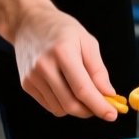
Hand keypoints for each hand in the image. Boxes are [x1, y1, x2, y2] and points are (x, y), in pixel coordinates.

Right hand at [10, 0, 117, 118]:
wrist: (29, 23)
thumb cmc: (62, 30)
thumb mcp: (87, 41)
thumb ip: (98, 70)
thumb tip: (108, 94)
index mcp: (63, 53)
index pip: (83, 89)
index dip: (99, 105)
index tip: (112, 115)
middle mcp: (44, 66)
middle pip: (70, 104)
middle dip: (90, 111)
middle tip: (102, 107)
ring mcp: (32, 77)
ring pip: (60, 109)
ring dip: (77, 108)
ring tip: (84, 94)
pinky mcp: (26, 84)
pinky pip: (50, 105)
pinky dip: (63, 104)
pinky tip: (68, 90)